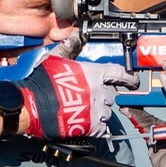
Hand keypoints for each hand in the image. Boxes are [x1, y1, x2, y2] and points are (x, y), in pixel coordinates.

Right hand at [18, 54, 138, 139]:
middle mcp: (98, 91)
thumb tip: (74, 36)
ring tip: (84, 112)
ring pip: (107, 113)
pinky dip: (98, 129)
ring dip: (100, 113)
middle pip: (111, 96)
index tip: (133, 82)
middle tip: (89, 100)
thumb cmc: (41, 82)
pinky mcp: (91, 126)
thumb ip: (68, 49)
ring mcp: (96, 109)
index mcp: (93, 74)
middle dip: (102, 98)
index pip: (119, 73)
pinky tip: (89, 126)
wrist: (32, 106)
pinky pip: (103, 129)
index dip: (128, 78)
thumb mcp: (54, 59)